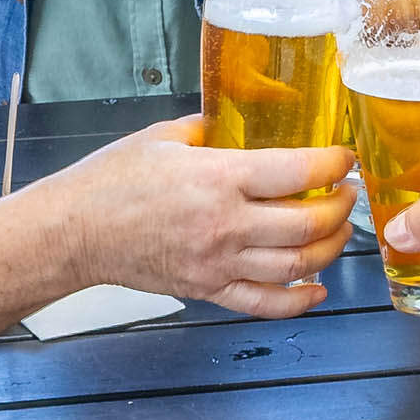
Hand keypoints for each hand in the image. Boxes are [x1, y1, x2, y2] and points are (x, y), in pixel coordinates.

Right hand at [43, 117, 354, 319]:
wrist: (74, 231)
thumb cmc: (111, 181)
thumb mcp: (164, 136)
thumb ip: (211, 127)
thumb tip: (242, 116)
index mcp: (217, 177)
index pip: (296, 170)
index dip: (332, 163)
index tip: (343, 156)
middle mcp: (224, 223)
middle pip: (308, 223)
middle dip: (340, 207)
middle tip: (346, 192)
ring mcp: (218, 262)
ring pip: (296, 266)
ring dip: (330, 249)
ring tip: (337, 230)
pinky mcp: (207, 289)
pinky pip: (264, 303)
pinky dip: (299, 301)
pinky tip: (317, 289)